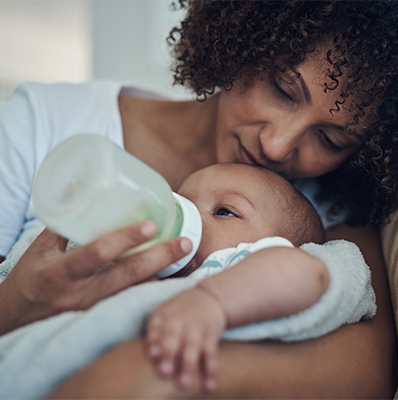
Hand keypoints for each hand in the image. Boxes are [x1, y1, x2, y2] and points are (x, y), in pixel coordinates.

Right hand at [0, 221, 191, 334]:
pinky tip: (169, 277)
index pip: (97, 254)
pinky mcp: (100, 317)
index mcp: (60, 272)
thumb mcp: (40, 248)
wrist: (15, 318)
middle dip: (160, 258)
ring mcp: (92, 310)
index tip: (151, 225)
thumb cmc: (30, 277)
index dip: (124, 239)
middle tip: (185, 242)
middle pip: (127, 276)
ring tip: (186, 259)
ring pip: (135, 292)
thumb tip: (83, 191)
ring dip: (162, 276)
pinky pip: (131, 302)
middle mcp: (79, 294)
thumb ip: (65, 223)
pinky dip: (151, 289)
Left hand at [145, 287, 226, 391]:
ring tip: (184, 383)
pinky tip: (209, 386)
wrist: (208, 297)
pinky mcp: (212, 335)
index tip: (152, 356)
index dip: (154, 340)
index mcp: (165, 314)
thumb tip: (151, 357)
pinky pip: (212, 353)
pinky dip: (211, 369)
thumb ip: (154, 333)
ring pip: (193, 346)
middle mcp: (181, 319)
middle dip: (169, 353)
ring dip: (189, 365)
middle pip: (174, 335)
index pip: (157, 326)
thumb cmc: (178, 312)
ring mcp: (198, 327)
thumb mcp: (164, 313)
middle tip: (164, 372)